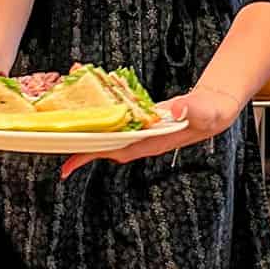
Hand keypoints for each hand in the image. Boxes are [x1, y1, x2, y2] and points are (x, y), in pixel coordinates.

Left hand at [60, 87, 241, 177]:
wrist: (213, 110)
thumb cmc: (209, 113)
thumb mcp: (203, 110)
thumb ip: (189, 109)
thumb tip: (172, 111)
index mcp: (152, 142)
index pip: (117, 151)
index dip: (94, 155)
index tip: (71, 161)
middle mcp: (142, 140)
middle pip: (106, 146)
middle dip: (82, 146)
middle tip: (56, 147)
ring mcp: (140, 132)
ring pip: (109, 134)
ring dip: (89, 129)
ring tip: (66, 123)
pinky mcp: (140, 121)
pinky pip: (116, 121)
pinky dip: (102, 115)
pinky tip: (91, 107)